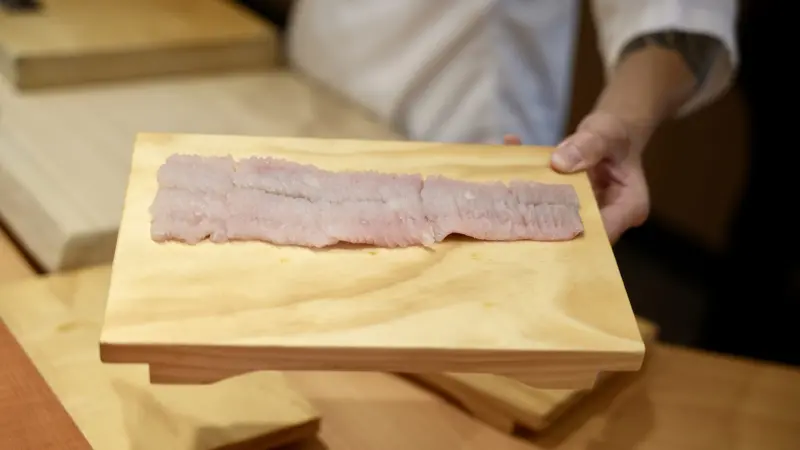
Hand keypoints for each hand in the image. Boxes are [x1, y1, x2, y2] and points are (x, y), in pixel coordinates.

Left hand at [504, 111, 651, 242]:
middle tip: (511, 217)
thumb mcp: (605, 133)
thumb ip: (587, 146)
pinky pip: (543, 203)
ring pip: (555, 220)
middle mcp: (606, 217)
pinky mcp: (564, 207)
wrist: (611, 131)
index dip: (573, 235)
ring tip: (502, 196)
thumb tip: (559, 163)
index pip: (602, 232)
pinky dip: (525, 188)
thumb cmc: (616, 133)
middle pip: (575, 232)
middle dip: (544, 227)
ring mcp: (583, 214)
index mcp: (628, 208)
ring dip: (529, 209)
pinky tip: (506, 161)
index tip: (541, 226)